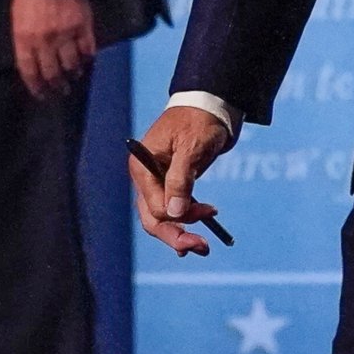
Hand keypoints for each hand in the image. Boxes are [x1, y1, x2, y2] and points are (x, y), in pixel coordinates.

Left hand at [12, 0, 97, 99]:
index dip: (36, 86)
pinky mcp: (83, 27)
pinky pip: (87, 50)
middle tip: (60, 91)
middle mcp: (46, 42)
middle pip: (52, 73)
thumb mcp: (18, 19)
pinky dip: (87, 58)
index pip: (30, 71)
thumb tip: (33, 60)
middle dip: (56, 86)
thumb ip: (25, 41)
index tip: (41, 94)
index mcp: (25, 39)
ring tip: (74, 77)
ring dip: (73, 74)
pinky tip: (86, 61)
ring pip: (71, 65)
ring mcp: (66, 35)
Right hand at [130, 105, 232, 256]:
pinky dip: (180, 225)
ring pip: (160, 219)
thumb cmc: (200, 121)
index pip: (156, 206)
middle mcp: (144, 177)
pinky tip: (189, 239)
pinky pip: (169, 211)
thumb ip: (180, 180)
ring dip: (179, 234)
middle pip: (153, 219)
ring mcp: (155, 182)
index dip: (182, 215)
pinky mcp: (168, 184)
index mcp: (142, 166)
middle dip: (176, 235)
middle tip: (202, 248)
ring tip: (202, 247)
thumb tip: (174, 214)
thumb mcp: (192, 148)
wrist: (209, 105)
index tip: (211, 210)